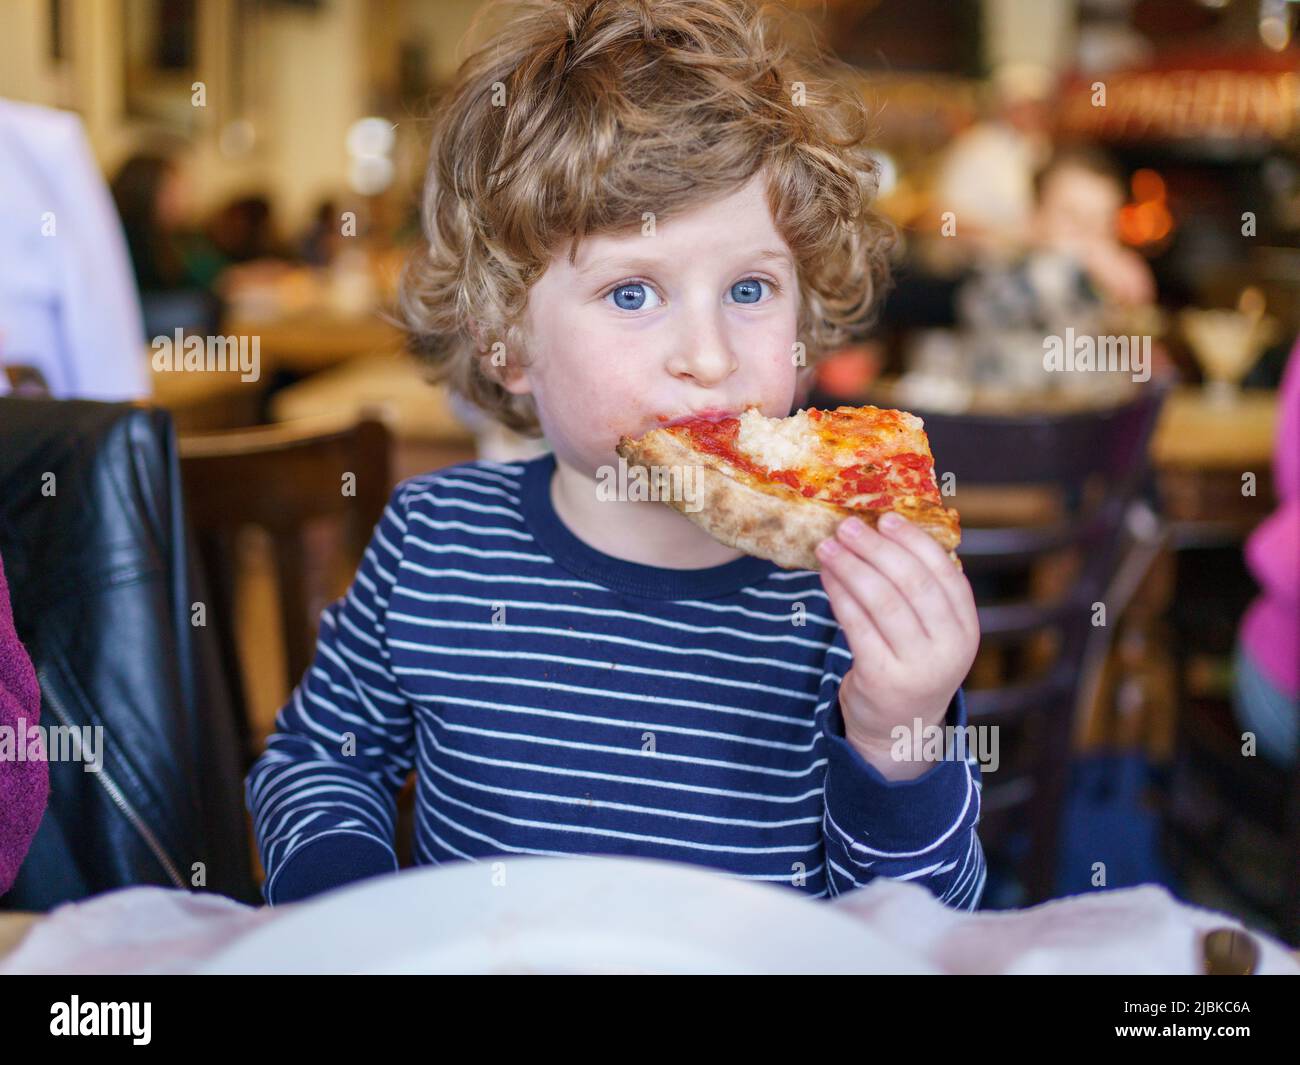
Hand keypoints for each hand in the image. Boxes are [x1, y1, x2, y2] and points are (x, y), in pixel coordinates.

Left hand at [816, 513, 979, 778]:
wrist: (899, 730)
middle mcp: (950, 647)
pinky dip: (838, 594)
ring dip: (850, 566)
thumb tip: (883, 529)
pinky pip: (856, 625)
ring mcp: (918, 666)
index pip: (944, 573)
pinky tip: (825, 576)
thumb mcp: (933, 632)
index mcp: (967, 627)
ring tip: (827, 546)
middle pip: (911, 583)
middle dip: (876, 548)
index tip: (886, 517)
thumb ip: (921, 591)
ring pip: (881, 601)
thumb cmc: (911, 664)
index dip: (914, 541)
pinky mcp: (882, 679)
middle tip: (847, 526)